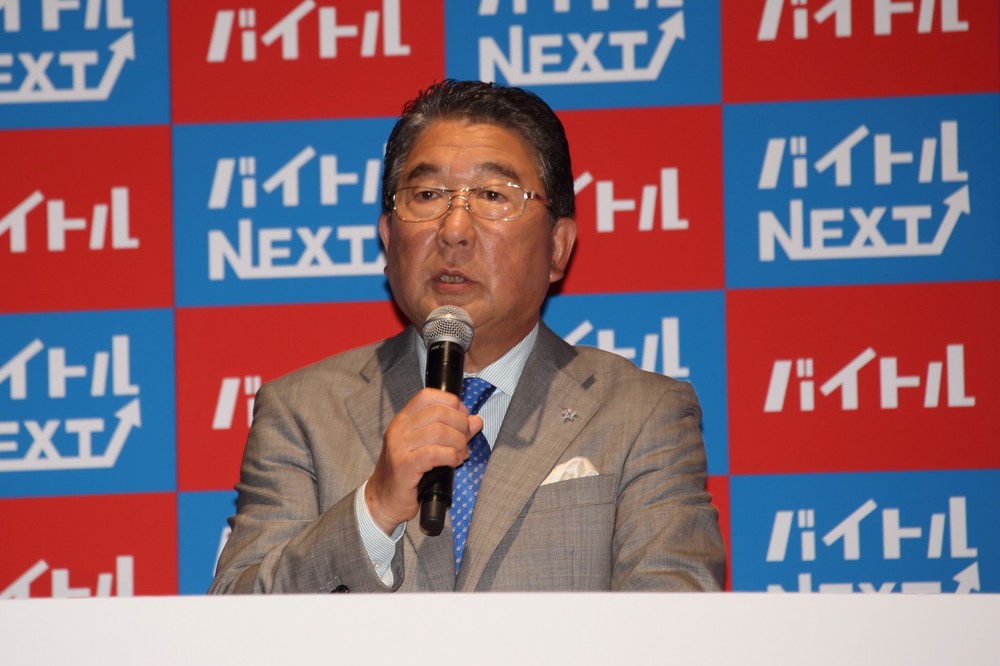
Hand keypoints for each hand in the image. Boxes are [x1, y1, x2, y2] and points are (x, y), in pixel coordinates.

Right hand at [365, 388, 483, 534]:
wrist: (384, 499)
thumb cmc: (407, 472)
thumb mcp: (428, 446)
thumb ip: (452, 431)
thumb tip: (476, 420)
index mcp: (403, 419)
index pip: (428, 395)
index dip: (451, 402)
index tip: (464, 415)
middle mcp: (399, 429)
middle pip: (438, 412)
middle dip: (461, 424)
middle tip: (466, 439)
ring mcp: (399, 447)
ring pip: (439, 431)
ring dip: (458, 442)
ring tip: (461, 453)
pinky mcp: (404, 466)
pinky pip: (434, 454)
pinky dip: (451, 456)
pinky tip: (454, 462)